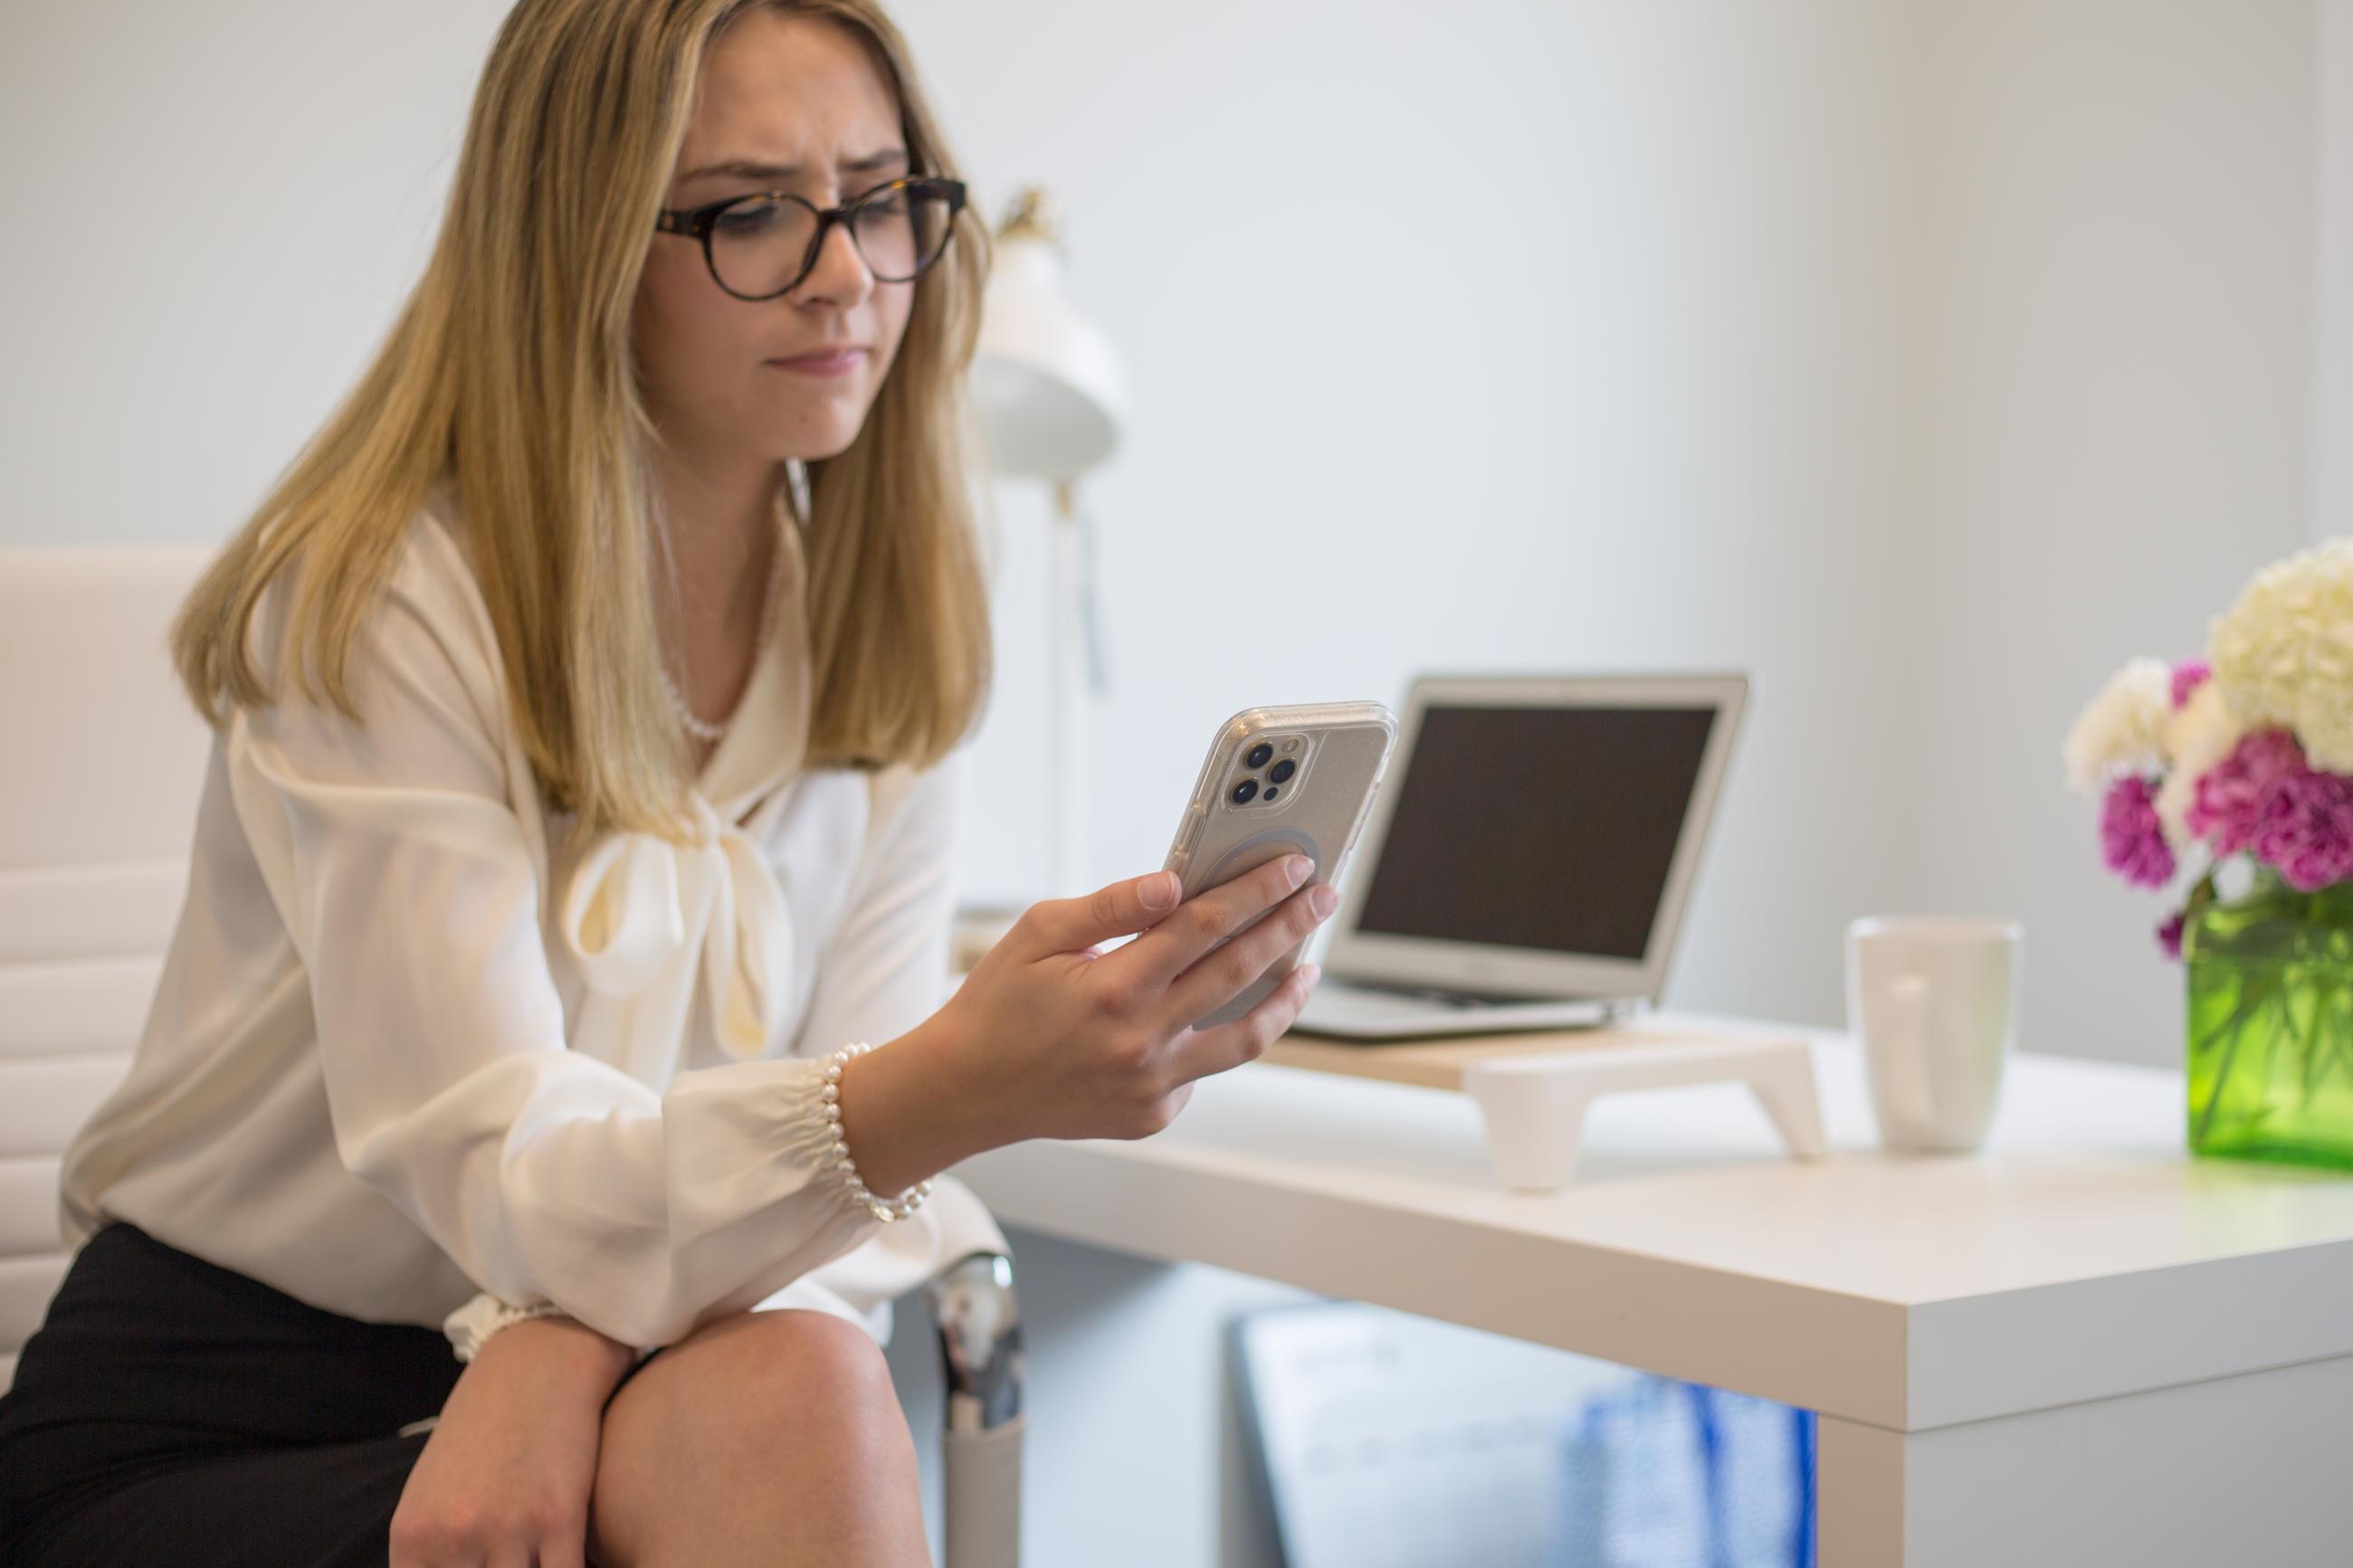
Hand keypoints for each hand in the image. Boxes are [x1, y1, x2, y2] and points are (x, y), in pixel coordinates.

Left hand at [389, 1315, 636, 1567]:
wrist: (539, 1363)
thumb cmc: (487, 1432)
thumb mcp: (433, 1495)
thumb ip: (433, 1556)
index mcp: (413, 1536)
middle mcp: (451, 1536)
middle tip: (510, 1560)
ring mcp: (506, 1528)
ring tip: (537, 1557)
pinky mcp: (560, 1517)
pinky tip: (573, 1556)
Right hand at [934, 853, 1336, 1143]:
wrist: (966, 1090)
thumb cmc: (998, 1002)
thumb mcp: (1039, 934)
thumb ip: (1111, 905)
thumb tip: (1175, 884)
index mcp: (1113, 987)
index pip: (1205, 926)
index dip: (1256, 891)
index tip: (1293, 867)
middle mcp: (1140, 1041)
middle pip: (1240, 973)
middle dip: (1290, 928)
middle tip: (1321, 898)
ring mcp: (1151, 1086)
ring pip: (1246, 1038)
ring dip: (1285, 996)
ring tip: (1307, 966)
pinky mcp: (1153, 1115)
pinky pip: (1204, 1072)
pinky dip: (1220, 1036)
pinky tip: (1225, 1012)